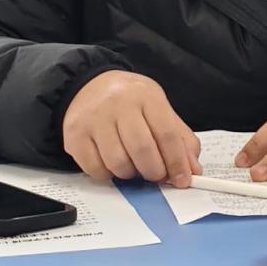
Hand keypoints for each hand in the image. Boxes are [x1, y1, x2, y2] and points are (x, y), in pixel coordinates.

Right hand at [63, 70, 201, 185]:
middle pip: (143, 151)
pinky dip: (108, 175)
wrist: (89, 86)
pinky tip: (112, 163)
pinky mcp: (75, 135)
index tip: (183, 180)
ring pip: (118, 163)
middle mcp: (118, 104)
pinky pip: (96, 169)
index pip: (167, 134)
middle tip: (157, 176)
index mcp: (146, 96)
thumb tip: (192, 170)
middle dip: (155, 172)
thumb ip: (180, 138)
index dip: (177, 162)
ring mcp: (94, 119)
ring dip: (131, 174)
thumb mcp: (159, 109)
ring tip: (134, 165)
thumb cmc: (130, 101)